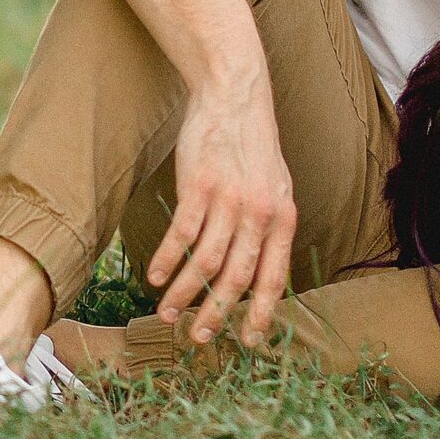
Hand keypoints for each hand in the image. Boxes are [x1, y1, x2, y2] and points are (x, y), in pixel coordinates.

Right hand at [145, 73, 297, 344]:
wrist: (236, 97)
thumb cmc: (253, 147)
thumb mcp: (277, 188)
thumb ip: (271, 228)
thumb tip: (261, 276)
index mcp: (283, 218)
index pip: (274, 277)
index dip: (261, 313)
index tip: (248, 341)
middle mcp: (259, 213)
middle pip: (236, 277)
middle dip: (216, 314)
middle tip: (198, 337)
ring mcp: (228, 199)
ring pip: (205, 261)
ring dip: (184, 294)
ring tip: (168, 314)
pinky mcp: (199, 185)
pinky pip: (181, 234)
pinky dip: (167, 260)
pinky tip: (156, 276)